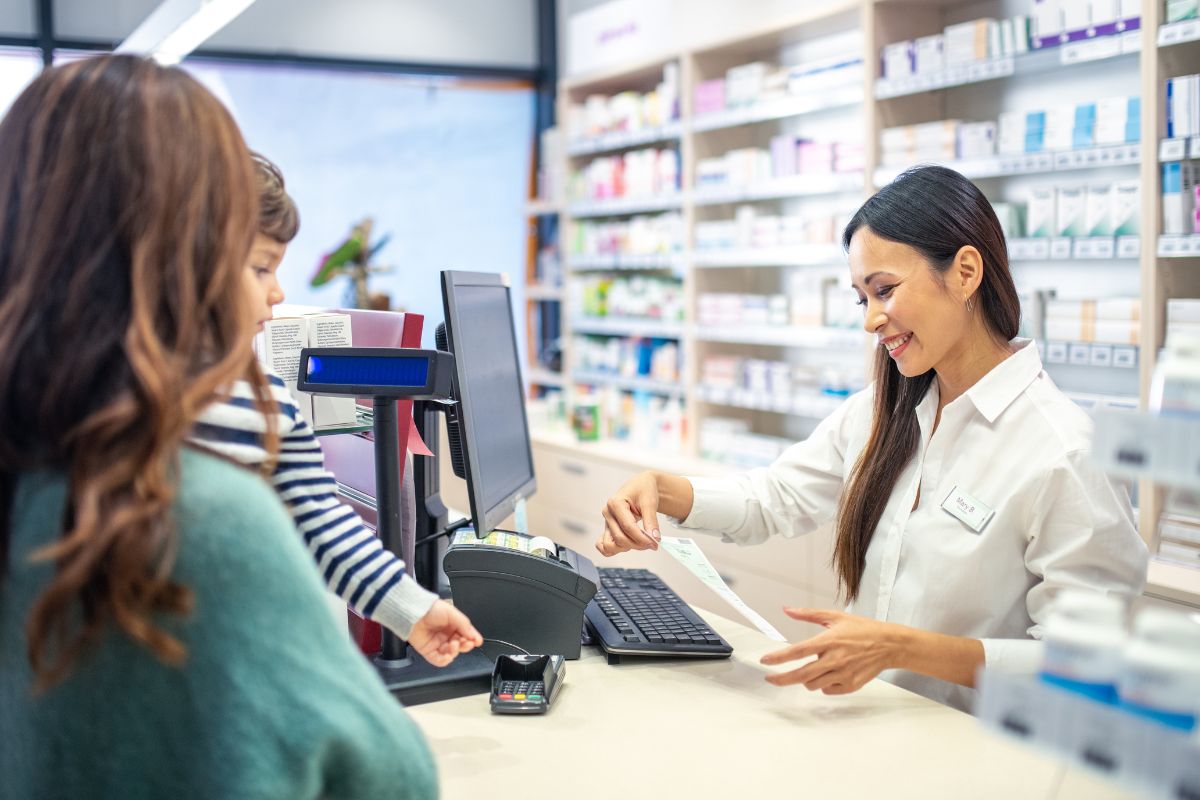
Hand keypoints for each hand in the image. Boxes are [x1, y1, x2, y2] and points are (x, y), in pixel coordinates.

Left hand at [407, 600, 483, 666]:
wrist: (413, 612)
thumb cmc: (429, 608)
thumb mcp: (452, 612)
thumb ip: (463, 624)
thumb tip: (473, 635)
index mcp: (453, 624)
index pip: (466, 634)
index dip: (473, 638)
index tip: (477, 641)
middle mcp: (446, 634)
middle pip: (460, 645)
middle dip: (466, 645)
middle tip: (467, 643)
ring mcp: (437, 644)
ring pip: (451, 654)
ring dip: (456, 651)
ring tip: (454, 644)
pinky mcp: (428, 651)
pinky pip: (439, 661)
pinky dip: (445, 660)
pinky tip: (449, 655)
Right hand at [596, 471, 661, 555]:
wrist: (641, 486)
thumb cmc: (644, 490)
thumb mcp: (650, 502)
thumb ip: (651, 521)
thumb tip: (654, 538)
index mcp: (615, 503)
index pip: (628, 527)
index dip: (642, 538)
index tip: (655, 543)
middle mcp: (608, 513)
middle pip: (620, 538)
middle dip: (638, 544)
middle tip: (653, 543)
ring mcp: (606, 522)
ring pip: (611, 545)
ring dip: (627, 548)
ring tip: (641, 542)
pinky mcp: (608, 529)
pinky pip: (604, 545)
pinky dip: (614, 550)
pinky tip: (629, 546)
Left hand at [759, 608, 904, 694]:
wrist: (889, 645)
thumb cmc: (863, 629)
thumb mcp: (835, 616)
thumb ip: (808, 614)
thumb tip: (787, 610)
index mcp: (829, 640)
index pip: (798, 651)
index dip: (779, 657)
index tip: (765, 661)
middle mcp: (835, 659)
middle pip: (801, 675)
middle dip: (782, 679)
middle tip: (771, 678)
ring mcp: (843, 674)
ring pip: (812, 685)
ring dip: (804, 680)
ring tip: (810, 669)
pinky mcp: (851, 685)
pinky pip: (827, 690)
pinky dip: (822, 684)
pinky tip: (828, 674)